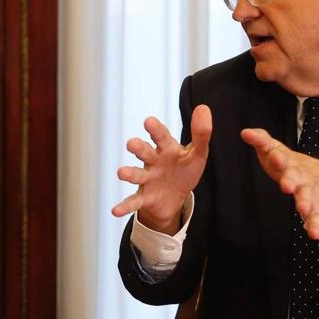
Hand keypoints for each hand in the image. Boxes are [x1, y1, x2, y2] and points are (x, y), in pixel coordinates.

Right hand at [111, 105, 212, 234]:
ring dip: (128, 173)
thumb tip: (203, 107)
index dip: (155, 129)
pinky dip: (124, 206)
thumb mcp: (197, 154)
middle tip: (131, 144)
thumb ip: (201, 134)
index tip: (148, 121)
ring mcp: (147, 179)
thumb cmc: (184, 170)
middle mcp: (153, 162)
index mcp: (167, 149)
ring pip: (136, 175)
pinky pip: (134, 202)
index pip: (161, 136)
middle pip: (145, 153)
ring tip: (121, 173)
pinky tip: (115, 211)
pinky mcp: (145, 198)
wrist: (174, 197)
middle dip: (138, 148)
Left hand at [240, 128, 318, 239]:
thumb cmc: (290, 163)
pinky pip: (315, 216)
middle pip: (295, 176)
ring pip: (307, 196)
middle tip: (286, 185)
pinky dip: (314, 224)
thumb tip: (245, 132)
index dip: (276, 156)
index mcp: (287, 161)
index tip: (274, 156)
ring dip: (305, 202)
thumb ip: (261, 141)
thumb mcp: (275, 150)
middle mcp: (299, 175)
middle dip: (291, 180)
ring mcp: (308, 190)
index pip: (281, 156)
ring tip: (302, 209)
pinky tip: (313, 233)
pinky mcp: (315, 206)